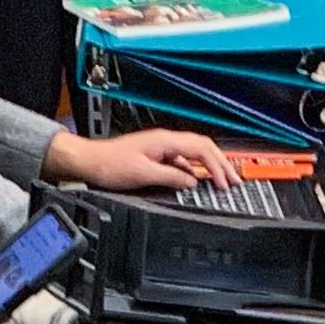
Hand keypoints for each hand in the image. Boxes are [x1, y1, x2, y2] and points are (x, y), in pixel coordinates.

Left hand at [49, 127, 233, 192]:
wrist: (89, 161)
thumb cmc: (110, 164)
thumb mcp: (144, 174)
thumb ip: (171, 178)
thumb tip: (191, 183)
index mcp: (166, 141)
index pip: (202, 149)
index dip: (218, 166)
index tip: (226, 183)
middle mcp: (166, 141)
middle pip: (203, 148)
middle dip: (221, 164)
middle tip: (235, 181)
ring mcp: (162, 147)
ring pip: (195, 154)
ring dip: (210, 167)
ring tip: (222, 181)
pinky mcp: (157, 156)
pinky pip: (183, 161)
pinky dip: (195, 170)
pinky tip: (197, 181)